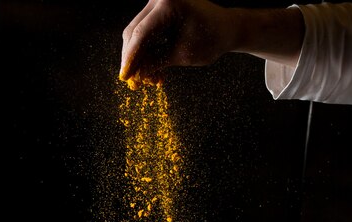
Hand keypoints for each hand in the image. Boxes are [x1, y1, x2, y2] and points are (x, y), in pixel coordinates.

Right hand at [120, 0, 303, 88]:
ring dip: (141, 58)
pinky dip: (148, 51)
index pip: (141, 34)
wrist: (226, 27)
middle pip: (134, 31)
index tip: (125, 77)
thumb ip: (158, 62)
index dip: (131, 58)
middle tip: (136, 83)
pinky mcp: (158, 9)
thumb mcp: (184, 54)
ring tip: (151, 80)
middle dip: (134, 59)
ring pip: (138, 33)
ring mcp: (157, 2)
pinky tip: (154, 71)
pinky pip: (146, 31)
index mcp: (168, 4)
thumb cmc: (211, 39)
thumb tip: (136, 74)